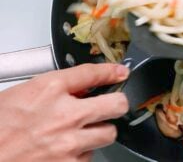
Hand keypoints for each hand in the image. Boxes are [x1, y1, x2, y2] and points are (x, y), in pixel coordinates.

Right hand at [0, 64, 129, 161]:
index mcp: (49, 90)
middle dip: (117, 104)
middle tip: (112, 106)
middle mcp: (65, 114)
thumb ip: (53, 89)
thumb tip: (79, 89)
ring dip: (99, 131)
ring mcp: (70, 142)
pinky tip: (66, 151)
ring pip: (109, 133)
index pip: (92, 73)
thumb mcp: (20, 95)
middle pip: (116, 104)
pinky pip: (91, 156)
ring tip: (82, 132)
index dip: (111, 72)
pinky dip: (82, 154)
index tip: (121, 73)